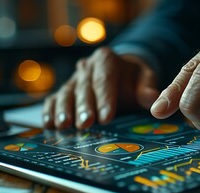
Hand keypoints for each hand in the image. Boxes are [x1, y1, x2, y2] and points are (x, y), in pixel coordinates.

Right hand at [43, 47, 159, 128]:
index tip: (106, 117)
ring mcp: (74, 78)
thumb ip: (147, 88)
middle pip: (84, 87)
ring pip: (67, 93)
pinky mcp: (65, 90)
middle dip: (84, 107)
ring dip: (64, 110)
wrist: (121, 72)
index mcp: (107, 59)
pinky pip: (54, 98)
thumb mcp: (145, 78)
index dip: (104, 99)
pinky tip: (48, 124)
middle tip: (85, 124)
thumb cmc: (133, 78)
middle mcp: (87, 66)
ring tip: (64, 125)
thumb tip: (151, 98)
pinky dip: (50, 110)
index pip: (105, 80)